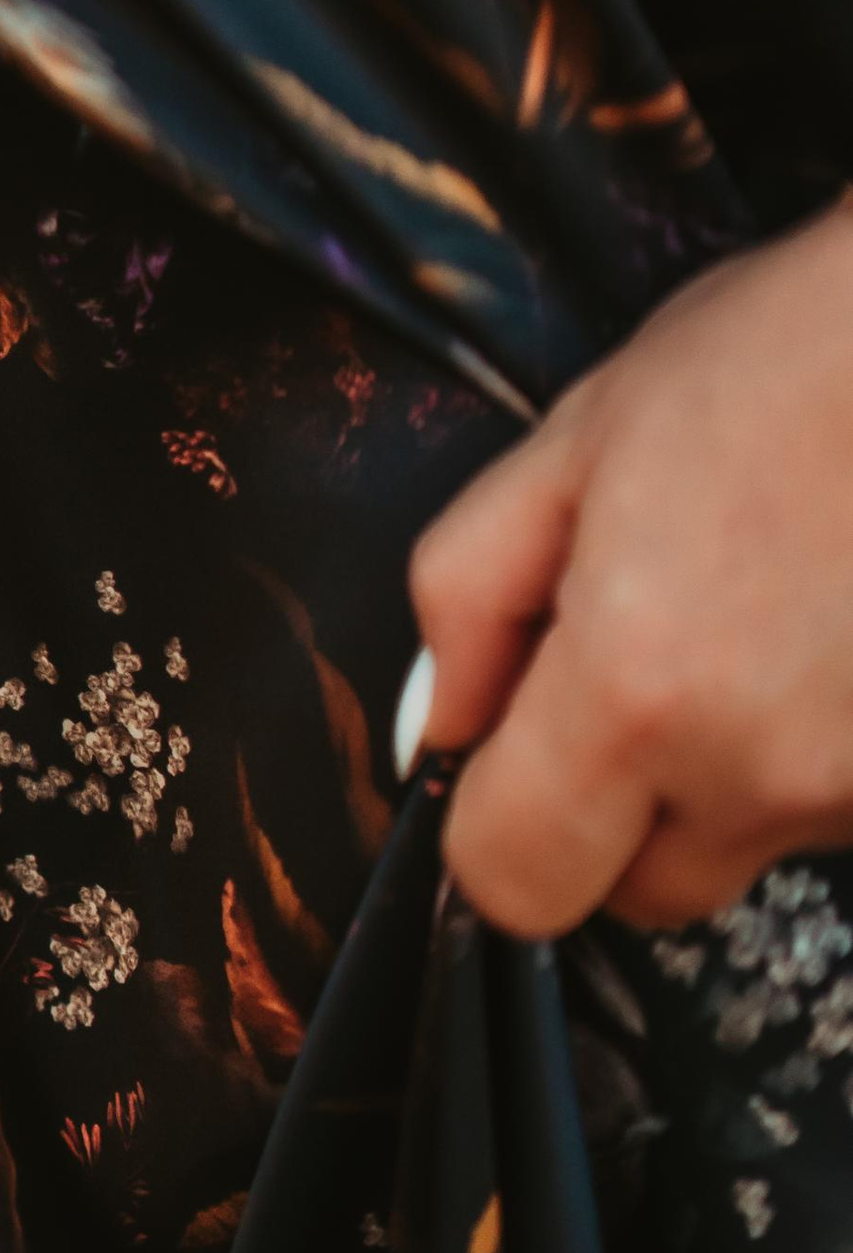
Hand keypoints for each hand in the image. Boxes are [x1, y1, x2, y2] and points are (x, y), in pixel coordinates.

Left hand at [410, 201, 852, 933]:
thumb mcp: (570, 443)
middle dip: (612, 804)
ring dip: (726, 768)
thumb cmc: (776, 362)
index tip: (506, 749)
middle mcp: (764, 770)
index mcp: (639, 687)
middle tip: (637, 655)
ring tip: (750, 615)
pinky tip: (820, 631)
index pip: (513, 882)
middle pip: (638, 889)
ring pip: (748, 846)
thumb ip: (469, 596)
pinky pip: (831, 808)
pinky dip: (810, 746)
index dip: (489, 824)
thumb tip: (438, 725)